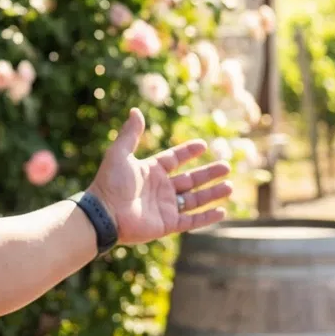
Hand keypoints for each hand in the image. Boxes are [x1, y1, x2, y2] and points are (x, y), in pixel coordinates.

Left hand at [86, 109, 231, 245]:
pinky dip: (207, 217)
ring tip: (230, 186)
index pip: (174, 159)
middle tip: (227, 166)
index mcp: (150, 171)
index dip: (188, 152)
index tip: (203, 145)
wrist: (104, 214)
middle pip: (190, 179)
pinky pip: (192, 220)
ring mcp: (165, 207)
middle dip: (208, 173)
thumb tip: (136, 110)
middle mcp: (160, 189)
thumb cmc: (110, 183)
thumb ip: (130, 134)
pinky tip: (222, 210)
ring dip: (212, 193)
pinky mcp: (168, 224)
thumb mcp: (119, 153)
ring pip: (195, 199)